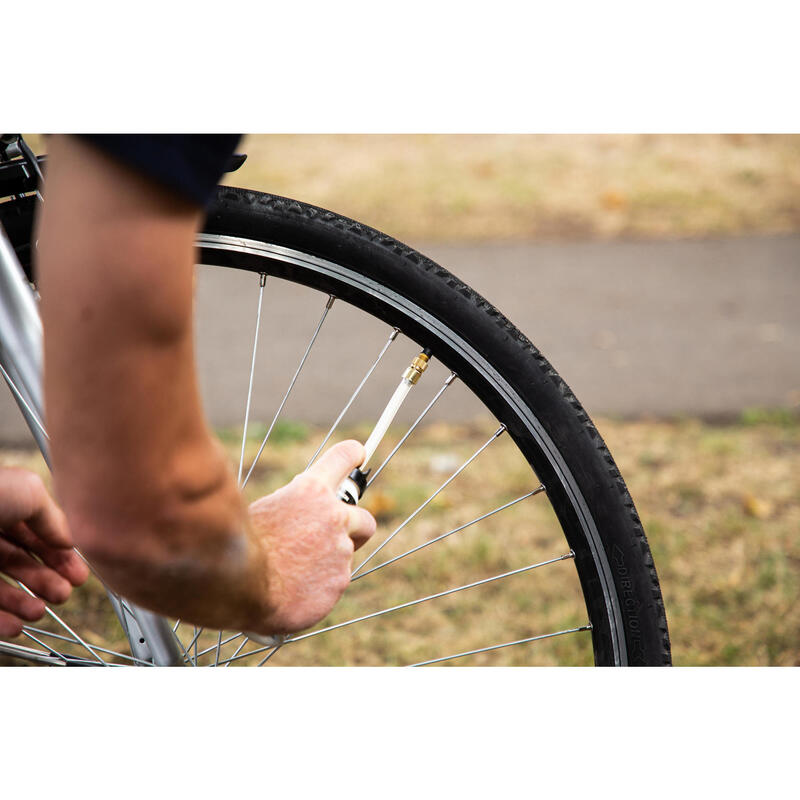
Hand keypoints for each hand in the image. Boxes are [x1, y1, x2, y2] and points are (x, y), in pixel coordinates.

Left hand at [0, 468, 89, 636]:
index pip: (37, 535)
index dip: (61, 555)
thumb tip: (69, 540)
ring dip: (24, 604)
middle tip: (65, 594)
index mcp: (2, 508)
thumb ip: (54, 517)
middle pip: (20, 563)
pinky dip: (0, 621)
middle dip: (46, 581)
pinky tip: (16, 627)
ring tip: (39, 612)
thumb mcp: (29, 492)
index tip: (80, 574)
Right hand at [248, 440, 376, 634]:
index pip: (344, 457)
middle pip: (365, 520)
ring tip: (290, 572)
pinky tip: (292, 591)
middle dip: (354, 530)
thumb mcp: (266, 508)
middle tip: (333, 539)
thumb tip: (304, 509)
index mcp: (312, 490)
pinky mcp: (339, 582)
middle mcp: (334, 517)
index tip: (358, 455)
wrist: (239, 584)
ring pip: (342, 558)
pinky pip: (332, 585)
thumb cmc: (242, 544)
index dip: (352, 455)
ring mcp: (340, 552)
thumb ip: (295, 505)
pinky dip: (317, 588)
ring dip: (324, 564)